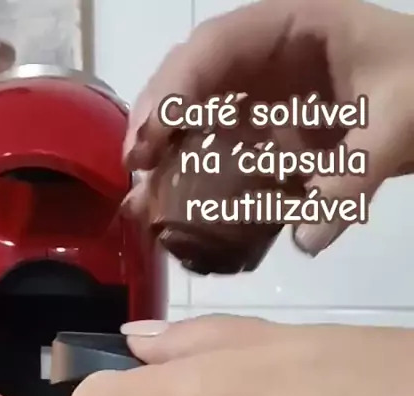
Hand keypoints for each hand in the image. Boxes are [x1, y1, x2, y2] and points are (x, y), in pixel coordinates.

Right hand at [123, 0, 413, 256]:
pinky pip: (223, 153)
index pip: (215, 46)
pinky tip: (178, 210)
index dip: (176, 87)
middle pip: (192, 79)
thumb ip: (353, 180)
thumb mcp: (395, 125)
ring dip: (167, 156)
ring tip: (143, 199)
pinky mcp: (268, 136)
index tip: (152, 132)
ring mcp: (263, 98)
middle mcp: (263, 59)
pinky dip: (199, 181)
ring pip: (199, 118)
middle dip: (157, 120)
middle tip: (135, 169)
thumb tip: (305, 240)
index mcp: (288, 27)